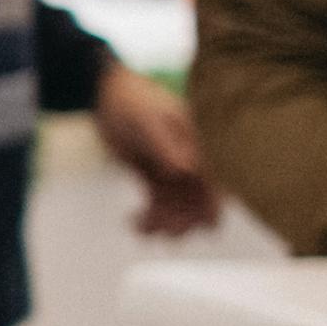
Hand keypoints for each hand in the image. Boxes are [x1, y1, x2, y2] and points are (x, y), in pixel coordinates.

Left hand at [91, 69, 221, 238]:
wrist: (107, 96)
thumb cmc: (132, 102)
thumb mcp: (147, 122)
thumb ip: (166, 145)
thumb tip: (186, 169)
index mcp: (203, 148)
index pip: (218, 184)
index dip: (212, 207)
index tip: (200, 224)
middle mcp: (194, 163)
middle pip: (200, 204)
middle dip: (184, 221)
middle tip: (161, 228)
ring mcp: (176, 172)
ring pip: (178, 211)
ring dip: (164, 225)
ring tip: (139, 227)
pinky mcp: (156, 179)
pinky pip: (159, 206)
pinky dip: (149, 219)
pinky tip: (133, 223)